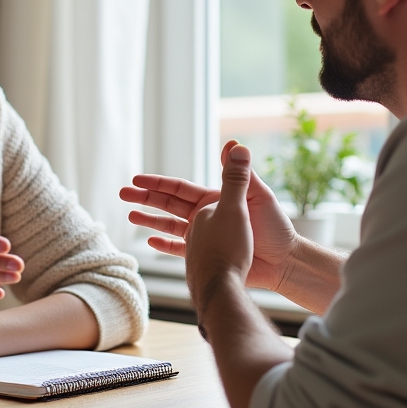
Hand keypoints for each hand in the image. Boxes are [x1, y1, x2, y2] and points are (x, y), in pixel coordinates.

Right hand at [120, 140, 299, 291]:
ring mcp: (206, 236)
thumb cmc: (274, 229)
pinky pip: (180, 249)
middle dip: (145, 197)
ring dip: (150, 220)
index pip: (180, 188)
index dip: (158, 183)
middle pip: (169, 204)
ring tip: (130, 215)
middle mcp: (207, 215)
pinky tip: (150, 242)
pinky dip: (165, 245)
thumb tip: (233, 143)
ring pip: (170, 225)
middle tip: (122, 193)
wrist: (284, 263)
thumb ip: (238, 173)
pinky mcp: (209, 255)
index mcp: (216, 199)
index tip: (137, 178)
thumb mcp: (257, 195)